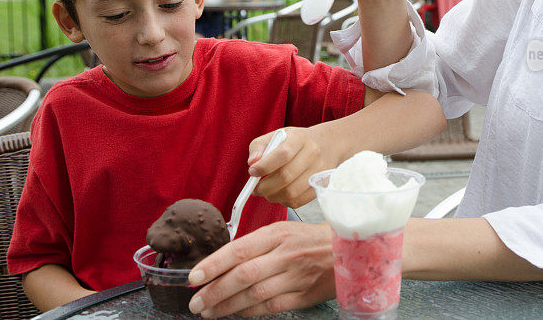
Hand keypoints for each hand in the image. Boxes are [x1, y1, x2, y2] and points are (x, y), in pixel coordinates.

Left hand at [188, 221, 334, 316]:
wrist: (348, 249)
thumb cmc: (310, 239)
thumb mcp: (283, 230)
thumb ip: (255, 244)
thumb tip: (222, 261)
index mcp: (277, 234)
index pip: (239, 250)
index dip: (214, 264)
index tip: (194, 276)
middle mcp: (285, 255)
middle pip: (244, 275)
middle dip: (215, 291)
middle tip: (196, 302)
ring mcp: (295, 277)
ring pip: (255, 294)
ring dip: (228, 306)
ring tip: (209, 311)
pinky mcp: (303, 296)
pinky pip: (271, 307)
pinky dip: (250, 312)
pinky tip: (235, 313)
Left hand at [247, 127, 337, 207]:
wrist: (326, 145)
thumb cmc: (296, 142)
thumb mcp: (276, 136)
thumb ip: (259, 147)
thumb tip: (252, 163)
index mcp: (299, 139)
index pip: (282, 154)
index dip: (264, 166)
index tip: (252, 172)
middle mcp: (313, 154)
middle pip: (286, 177)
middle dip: (265, 186)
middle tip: (256, 188)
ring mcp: (319, 172)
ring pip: (291, 193)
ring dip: (273, 196)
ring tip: (266, 191)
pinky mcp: (320, 186)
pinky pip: (298, 201)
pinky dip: (283, 201)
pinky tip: (279, 193)